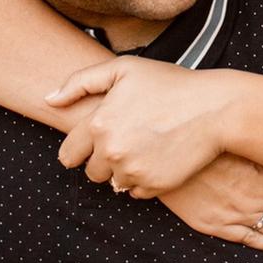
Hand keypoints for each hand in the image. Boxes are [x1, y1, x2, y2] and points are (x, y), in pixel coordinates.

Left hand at [48, 56, 233, 196]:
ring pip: (113, 183)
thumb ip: (79, 82)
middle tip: (129, 138)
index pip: (68, 154)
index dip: (80, 148)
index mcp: (98, 125)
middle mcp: (111, 152)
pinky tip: (158, 157)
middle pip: (90, 172)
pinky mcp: (154, 186)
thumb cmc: (169, 83)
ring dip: (123, 170)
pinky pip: (136, 192)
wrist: (214, 109)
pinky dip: (144, 180)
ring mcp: (133, 172)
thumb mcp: (123, 69)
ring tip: (145, 146)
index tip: (95, 141)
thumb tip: (48, 100)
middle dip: (103, 159)